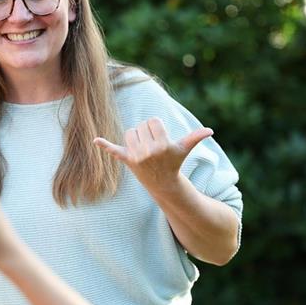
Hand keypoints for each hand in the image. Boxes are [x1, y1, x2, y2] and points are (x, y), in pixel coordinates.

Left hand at [94, 117, 212, 193]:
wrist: (162, 183)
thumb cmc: (174, 162)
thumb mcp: (184, 149)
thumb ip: (194, 137)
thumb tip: (209, 130)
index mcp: (162, 145)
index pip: (153, 121)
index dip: (157, 127)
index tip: (161, 139)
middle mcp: (149, 151)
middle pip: (141, 125)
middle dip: (147, 132)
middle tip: (153, 146)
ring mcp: (136, 156)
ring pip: (130, 132)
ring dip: (136, 137)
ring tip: (144, 149)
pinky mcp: (126, 160)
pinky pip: (114, 150)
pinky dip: (105, 145)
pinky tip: (95, 140)